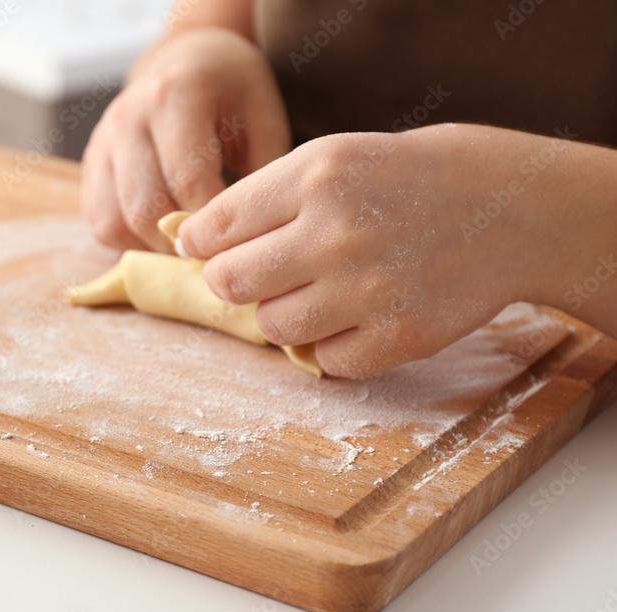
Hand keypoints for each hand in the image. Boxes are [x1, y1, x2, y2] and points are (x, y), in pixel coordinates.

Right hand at [81, 27, 289, 251]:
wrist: (188, 61)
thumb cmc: (234, 94)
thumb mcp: (264, 120)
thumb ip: (261, 177)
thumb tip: (251, 241)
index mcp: (174, 96)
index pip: (188, 181)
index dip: (213, 225)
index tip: (238, 246)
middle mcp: (128, 117)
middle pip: (145, 208)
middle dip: (181, 243)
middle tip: (213, 257)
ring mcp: (102, 142)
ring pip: (115, 222)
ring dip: (152, 248)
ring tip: (188, 250)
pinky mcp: (89, 166)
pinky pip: (100, 223)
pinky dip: (131, 243)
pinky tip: (163, 238)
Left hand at [178, 123, 603, 377]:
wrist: (512, 208)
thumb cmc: (410, 178)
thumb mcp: (336, 158)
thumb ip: (263, 197)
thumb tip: (191, 241)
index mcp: (316, 177)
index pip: (214, 228)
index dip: (199, 245)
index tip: (204, 251)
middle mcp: (335, 233)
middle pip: (229, 283)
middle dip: (233, 282)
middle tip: (260, 275)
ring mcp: (368, 290)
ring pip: (272, 328)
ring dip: (283, 315)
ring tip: (317, 292)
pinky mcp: (398, 336)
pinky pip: (325, 362)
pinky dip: (330, 345)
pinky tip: (356, 315)